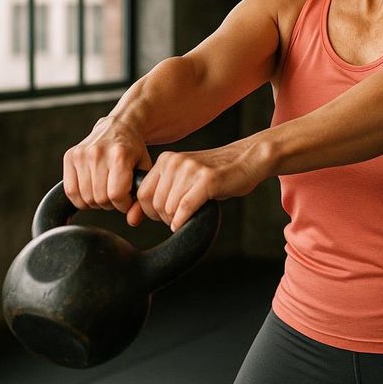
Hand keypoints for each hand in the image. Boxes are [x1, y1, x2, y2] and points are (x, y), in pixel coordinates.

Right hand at [63, 116, 151, 213]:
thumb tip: (132, 221)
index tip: (127, 199)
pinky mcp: (70, 156)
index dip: (123, 204)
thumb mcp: (145, 170)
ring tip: (105, 189)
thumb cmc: (133, 150)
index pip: (116, 195)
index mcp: (119, 155)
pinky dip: (81, 199)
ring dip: (96, 201)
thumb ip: (141, 198)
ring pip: (84, 197)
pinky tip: (91, 191)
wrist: (119, 126)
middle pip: (100, 198)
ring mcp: (81, 154)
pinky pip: (70, 191)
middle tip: (116, 193)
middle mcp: (98, 153)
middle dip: (110, 203)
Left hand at [127, 138, 271, 230]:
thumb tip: (134, 218)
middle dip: (164, 218)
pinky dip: (183, 220)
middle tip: (178, 219)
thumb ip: (162, 191)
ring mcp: (191, 169)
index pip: (142, 194)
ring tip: (188, 217)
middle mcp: (175, 162)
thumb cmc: (217, 174)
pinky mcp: (207, 180)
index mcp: (166, 160)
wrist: (248, 160)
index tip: (163, 216)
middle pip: (154, 204)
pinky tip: (186, 223)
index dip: (150, 212)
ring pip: (169, 208)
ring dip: (176, 220)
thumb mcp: (185, 178)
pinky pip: (185, 207)